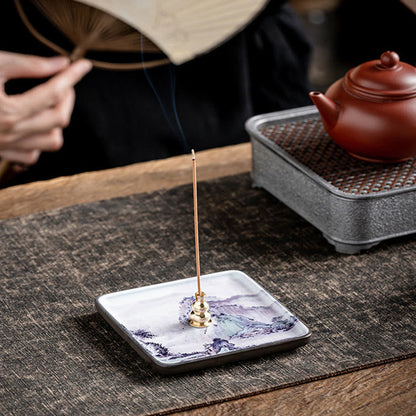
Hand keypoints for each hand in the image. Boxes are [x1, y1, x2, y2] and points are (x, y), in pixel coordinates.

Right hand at [0, 51, 91, 165]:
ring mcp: (6, 147)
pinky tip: (33, 126)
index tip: (83, 66)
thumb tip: (60, 63)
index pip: (53, 92)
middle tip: (62, 82)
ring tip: (48, 104)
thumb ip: (27, 65)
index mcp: (8, 112)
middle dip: (67, 97)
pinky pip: (32, 156)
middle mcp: (10, 134)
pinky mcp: (0, 154)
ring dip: (56, 122)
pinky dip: (38, 142)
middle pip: (59, 119)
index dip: (71, 77)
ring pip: (52, 141)